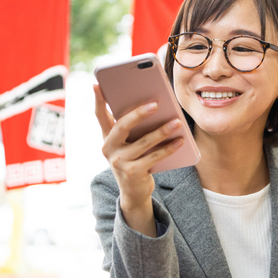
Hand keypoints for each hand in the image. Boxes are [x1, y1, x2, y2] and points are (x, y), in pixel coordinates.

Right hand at [94, 84, 183, 235]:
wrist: (134, 192)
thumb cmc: (135, 160)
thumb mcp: (129, 144)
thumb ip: (134, 128)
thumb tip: (154, 106)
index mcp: (107, 137)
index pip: (100, 116)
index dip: (98, 100)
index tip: (97, 84)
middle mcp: (109, 148)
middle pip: (122, 126)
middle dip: (139, 114)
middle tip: (156, 103)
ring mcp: (119, 162)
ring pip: (143, 142)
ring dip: (161, 131)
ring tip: (177, 121)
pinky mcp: (132, 173)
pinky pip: (154, 157)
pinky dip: (168, 148)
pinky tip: (180, 140)